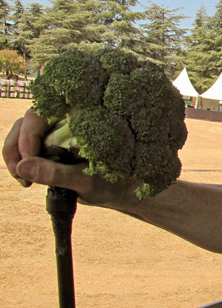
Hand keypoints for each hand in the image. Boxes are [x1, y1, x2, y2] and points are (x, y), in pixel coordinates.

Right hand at [2, 109, 139, 207]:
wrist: (120, 192)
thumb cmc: (112, 183)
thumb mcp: (85, 181)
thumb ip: (56, 174)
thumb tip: (23, 166)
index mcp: (77, 121)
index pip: (40, 115)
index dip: (28, 135)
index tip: (27, 161)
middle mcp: (64, 124)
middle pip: (26, 123)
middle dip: (16, 146)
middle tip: (19, 174)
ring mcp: (55, 136)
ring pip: (23, 134)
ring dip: (16, 155)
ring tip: (24, 181)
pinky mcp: (49, 149)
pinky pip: (27, 150)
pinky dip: (21, 163)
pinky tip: (26, 181)